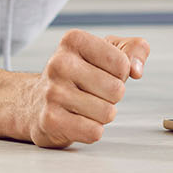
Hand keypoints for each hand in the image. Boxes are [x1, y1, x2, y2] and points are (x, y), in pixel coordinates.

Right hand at [21, 30, 149, 148]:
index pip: (122, 64)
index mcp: (74, 40)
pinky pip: (94, 131)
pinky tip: (77, 121)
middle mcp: (59, 63)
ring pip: (108, 113)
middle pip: (116, 90)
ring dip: (102, 115)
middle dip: (111, 97)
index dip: (120, 74)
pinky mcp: (50, 120)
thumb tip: (136, 70)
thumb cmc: (78, 76)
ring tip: (83, 107)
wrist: (35, 103)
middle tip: (92, 93)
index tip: (102, 73)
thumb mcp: (108, 51)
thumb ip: (135, 49)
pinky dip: (92, 130)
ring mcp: (52, 92)